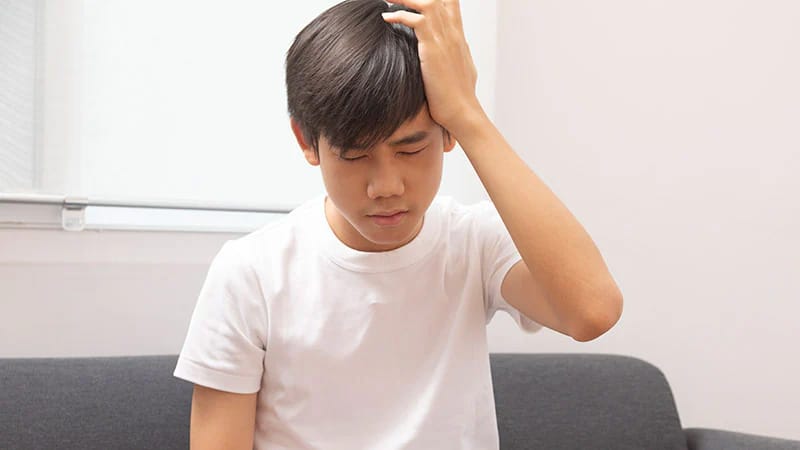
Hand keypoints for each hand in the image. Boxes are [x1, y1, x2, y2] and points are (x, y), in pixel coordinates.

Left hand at [382, 0, 484, 137]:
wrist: (462, 111)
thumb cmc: (460, 95)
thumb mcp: (463, 67)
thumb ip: (459, 53)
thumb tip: (459, 49)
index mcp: (459, 35)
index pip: (451, 2)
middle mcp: (453, 32)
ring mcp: (445, 39)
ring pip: (426, 2)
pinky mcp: (433, 49)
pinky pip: (415, 21)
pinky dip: (398, 16)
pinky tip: (385, 17)